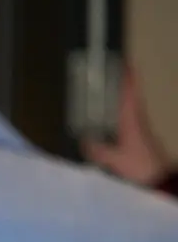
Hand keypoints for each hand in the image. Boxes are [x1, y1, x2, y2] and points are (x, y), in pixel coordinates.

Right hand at [82, 69, 170, 186]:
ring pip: (130, 107)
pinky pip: (129, 118)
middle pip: (131, 96)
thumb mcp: (115, 160)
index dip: (128, 78)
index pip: (129, 94)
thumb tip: (82, 140)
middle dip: (125, 82)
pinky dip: (122, 110)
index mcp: (132, 121)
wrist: (158, 179)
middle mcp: (137, 121)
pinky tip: (113, 115)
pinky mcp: (140, 138)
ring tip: (111, 87)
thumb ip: (98, 150)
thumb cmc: (139, 167)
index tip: (125, 62)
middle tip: (115, 70)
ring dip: (124, 95)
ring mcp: (140, 129)